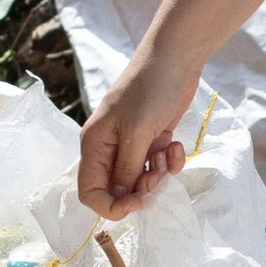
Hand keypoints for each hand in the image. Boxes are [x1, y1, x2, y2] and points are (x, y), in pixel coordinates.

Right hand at [77, 46, 197, 217]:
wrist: (174, 60)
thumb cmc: (149, 91)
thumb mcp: (136, 133)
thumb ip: (127, 168)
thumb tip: (120, 197)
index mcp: (95, 146)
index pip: (90, 191)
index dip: (110, 206)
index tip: (136, 204)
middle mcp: (109, 149)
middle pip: (118, 190)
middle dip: (140, 189)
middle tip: (158, 176)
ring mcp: (131, 145)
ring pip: (140, 180)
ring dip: (158, 175)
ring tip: (168, 154)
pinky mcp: (152, 141)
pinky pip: (157, 166)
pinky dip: (169, 162)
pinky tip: (176, 145)